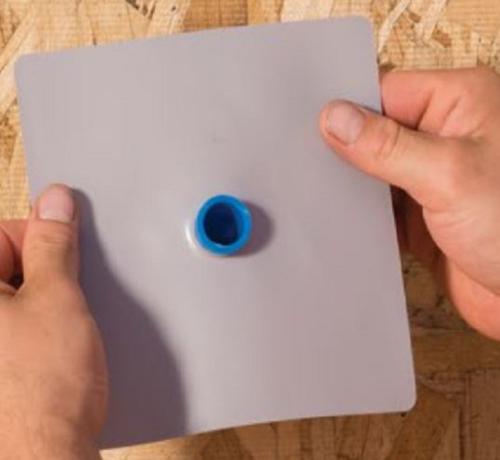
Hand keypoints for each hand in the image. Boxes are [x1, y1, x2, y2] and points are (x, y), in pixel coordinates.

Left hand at [0, 185, 107, 458]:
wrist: (43, 459)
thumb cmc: (43, 389)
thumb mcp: (59, 298)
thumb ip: (54, 243)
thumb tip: (56, 200)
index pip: (4, 232)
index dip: (44, 240)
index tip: (68, 258)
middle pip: (7, 265)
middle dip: (45, 275)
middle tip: (66, 302)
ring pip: (16, 297)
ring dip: (44, 302)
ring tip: (60, 332)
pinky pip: (16, 327)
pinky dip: (37, 326)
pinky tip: (53, 349)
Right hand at [320, 67, 499, 339]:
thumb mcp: (448, 176)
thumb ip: (387, 146)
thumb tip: (332, 117)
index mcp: (459, 103)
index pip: (385, 92)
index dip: (346, 108)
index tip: (303, 127)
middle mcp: (443, 135)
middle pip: (375, 130)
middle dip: (341, 147)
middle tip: (295, 160)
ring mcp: (429, 177)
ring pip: (373, 169)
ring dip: (348, 183)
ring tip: (307, 189)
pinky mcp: (419, 215)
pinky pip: (378, 205)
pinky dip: (358, 212)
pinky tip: (331, 217)